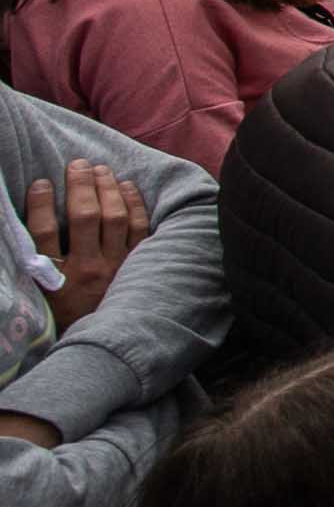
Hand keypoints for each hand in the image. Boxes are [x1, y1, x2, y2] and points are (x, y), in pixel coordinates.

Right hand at [23, 162, 146, 329]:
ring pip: (115, 218)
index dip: (41, 204)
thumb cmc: (60, 313)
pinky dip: (134, 204)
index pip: (44, 233)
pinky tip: (126, 186)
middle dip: (81, 186)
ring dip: (107, 189)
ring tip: (99, 169)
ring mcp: (116, 267)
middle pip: (85, 218)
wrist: (99, 342)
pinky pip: (140, 229)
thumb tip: (22, 224)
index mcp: (54, 278)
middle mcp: (87, 270)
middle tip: (77, 164)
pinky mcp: (137, 266)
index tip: (39, 183)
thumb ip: (32, 261)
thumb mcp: (37, 292)